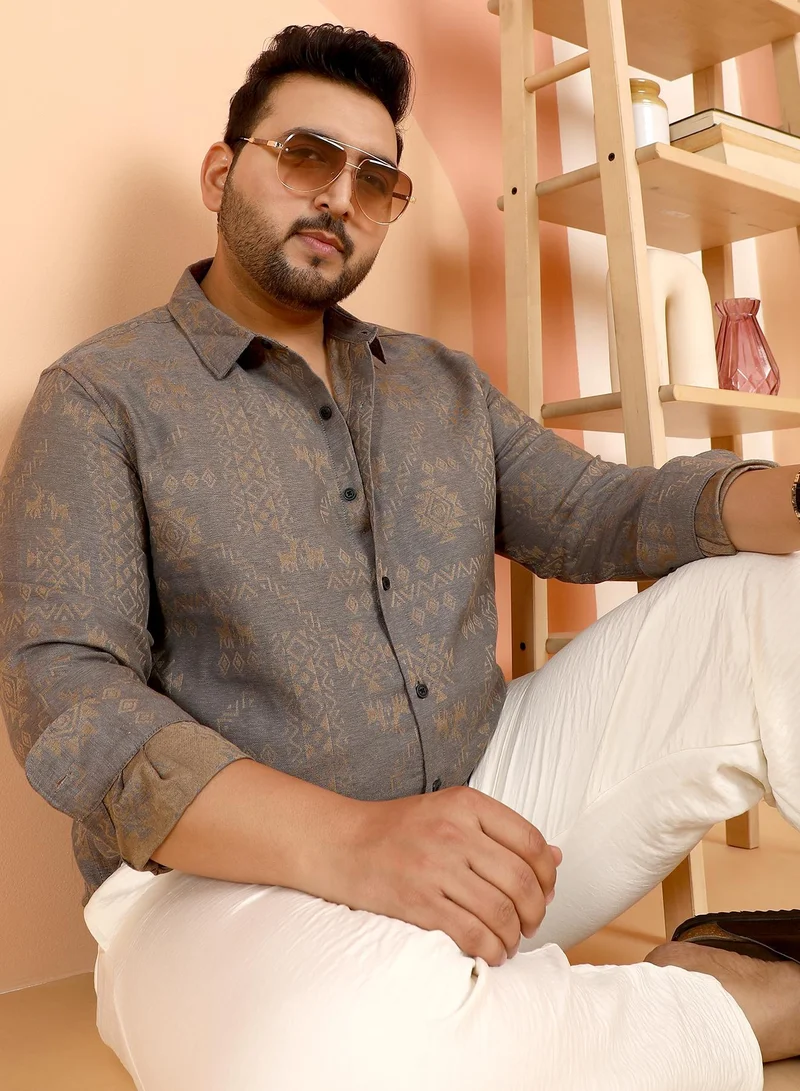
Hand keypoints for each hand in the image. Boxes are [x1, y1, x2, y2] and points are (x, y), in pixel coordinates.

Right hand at [322, 785, 560, 967]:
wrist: (341, 844)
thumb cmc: (400, 830)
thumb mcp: (452, 813)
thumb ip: (501, 832)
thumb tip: (555, 857)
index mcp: (466, 804)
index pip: (530, 842)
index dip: (547, 875)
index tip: (544, 892)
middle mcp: (454, 832)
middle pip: (521, 881)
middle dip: (536, 912)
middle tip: (531, 924)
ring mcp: (435, 867)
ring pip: (501, 912)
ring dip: (515, 936)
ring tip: (510, 941)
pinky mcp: (418, 901)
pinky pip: (472, 934)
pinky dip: (491, 950)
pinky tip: (491, 953)